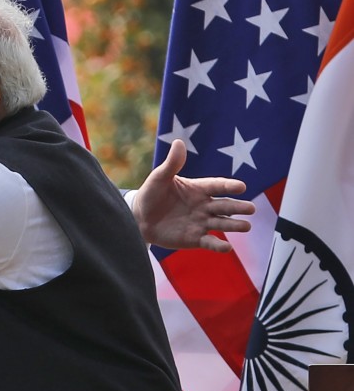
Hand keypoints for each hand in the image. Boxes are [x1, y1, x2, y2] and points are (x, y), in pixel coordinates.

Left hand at [134, 139, 255, 251]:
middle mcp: (203, 206)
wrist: (139, 218)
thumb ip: (172, 163)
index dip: (228, 186)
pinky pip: (209, 242)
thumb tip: (178, 142)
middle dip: (238, 207)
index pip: (217, 186)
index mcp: (198, 189)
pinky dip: (219, 246)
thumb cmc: (150, 194)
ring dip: (234, 225)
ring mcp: (201, 222)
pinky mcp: (195, 238)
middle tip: (251, 208)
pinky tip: (227, 247)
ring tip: (247, 226)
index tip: (241, 186)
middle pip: (224, 206)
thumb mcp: (159, 177)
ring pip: (222, 223)